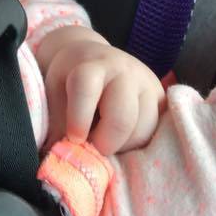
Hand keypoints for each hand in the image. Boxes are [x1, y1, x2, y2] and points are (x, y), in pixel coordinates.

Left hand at [37, 27, 164, 154]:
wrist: (92, 56)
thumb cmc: (69, 79)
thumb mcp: (53, 93)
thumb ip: (56, 123)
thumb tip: (64, 160)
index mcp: (91, 65)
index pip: (86, 89)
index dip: (78, 119)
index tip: (73, 137)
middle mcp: (123, 70)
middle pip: (122, 118)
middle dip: (104, 143)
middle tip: (92, 146)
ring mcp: (146, 83)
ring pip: (142, 131)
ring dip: (122, 146)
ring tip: (105, 138)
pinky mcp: (161, 98)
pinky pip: (156, 132)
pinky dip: (138, 144)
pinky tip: (122, 138)